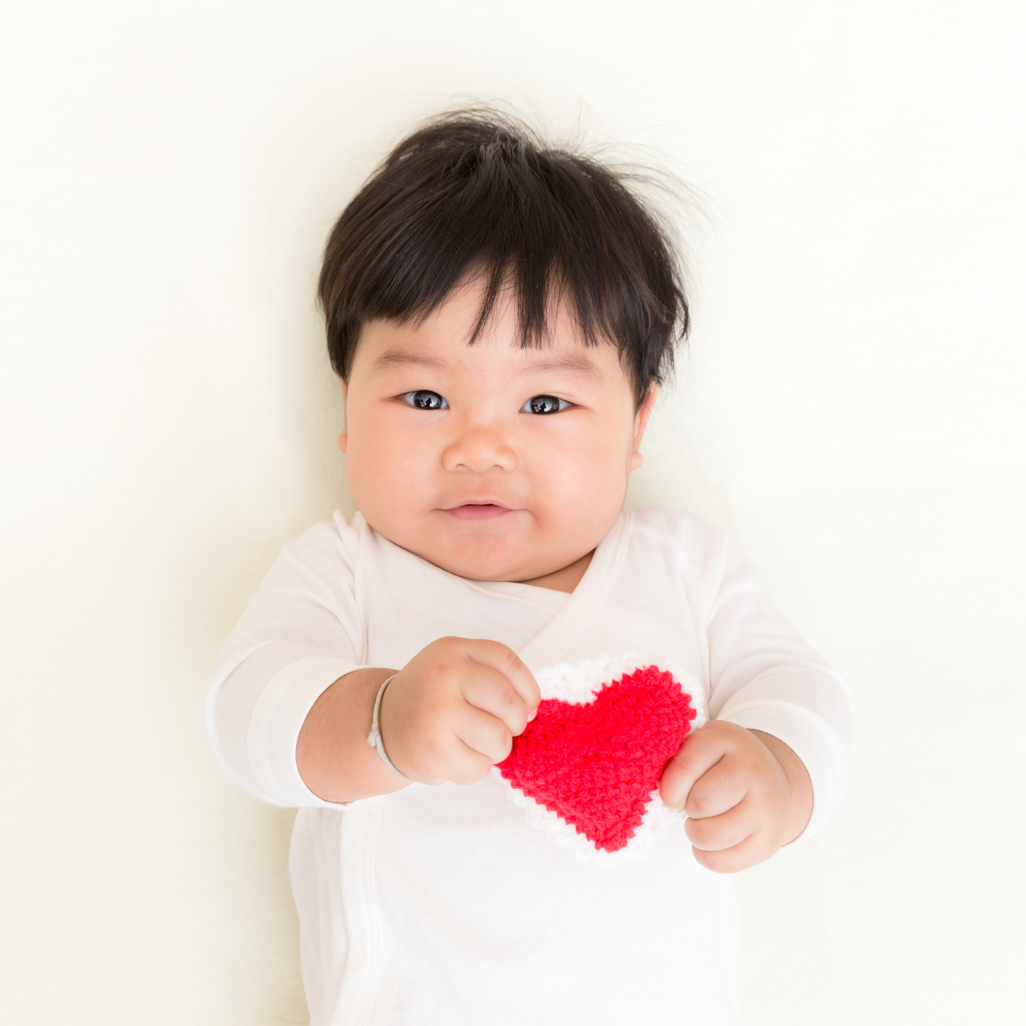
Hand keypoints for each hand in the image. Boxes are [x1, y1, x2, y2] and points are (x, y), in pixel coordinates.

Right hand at [380, 637, 539, 785]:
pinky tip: (454, 754)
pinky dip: (474, 767)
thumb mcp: (455, 667)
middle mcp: (444, 676)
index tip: (529, 704)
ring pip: (500, 739)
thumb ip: (494, 676)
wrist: (380, 725)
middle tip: (497, 727)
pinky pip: (481, 767)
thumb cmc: (429, 697)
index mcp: (452, 650)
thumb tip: (531, 709)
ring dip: (494, 748)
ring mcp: (438, 714)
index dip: (527, 688)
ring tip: (470, 740)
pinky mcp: (435, 751)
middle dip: (514, 723)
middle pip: (510, 704)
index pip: (507, 661)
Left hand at [659, 721, 811, 872]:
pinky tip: (713, 840)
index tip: (672, 794)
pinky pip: (722, 862)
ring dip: (695, 833)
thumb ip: (677, 764)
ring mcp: (767, 808)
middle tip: (695, 805)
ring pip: (710, 836)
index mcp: (728, 741)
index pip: (686, 766)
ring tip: (703, 822)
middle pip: (701, 803)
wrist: (772, 779)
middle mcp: (754, 771)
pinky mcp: (770, 842)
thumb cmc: (722, 763)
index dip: (670, 787)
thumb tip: (666, 798)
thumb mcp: (700, 747)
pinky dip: (707, 855)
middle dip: (687, 809)